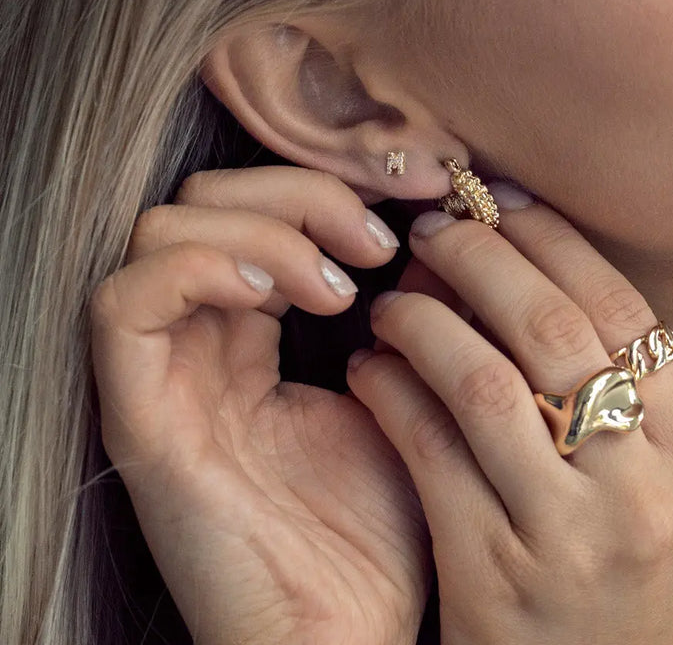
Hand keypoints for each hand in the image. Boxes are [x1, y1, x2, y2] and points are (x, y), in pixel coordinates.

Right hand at [90, 167, 431, 644]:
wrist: (351, 632)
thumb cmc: (385, 521)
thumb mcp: (408, 387)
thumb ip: (410, 308)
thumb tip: (438, 225)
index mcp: (255, 331)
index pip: (259, 204)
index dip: (332, 183)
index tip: (415, 204)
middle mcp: (200, 342)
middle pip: (206, 196)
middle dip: (300, 192)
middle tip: (378, 242)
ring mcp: (166, 376)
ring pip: (163, 227)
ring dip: (263, 227)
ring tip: (341, 284)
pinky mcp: (141, 419)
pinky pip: (124, 304)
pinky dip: (203, 267)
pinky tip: (278, 294)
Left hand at [346, 190, 672, 644]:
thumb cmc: (620, 576)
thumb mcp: (657, 486)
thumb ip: (612, 386)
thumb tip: (519, 261)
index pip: (624, 310)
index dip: (556, 241)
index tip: (505, 203)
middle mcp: (643, 489)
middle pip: (554, 330)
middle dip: (483, 258)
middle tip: (437, 228)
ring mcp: (568, 536)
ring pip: (484, 382)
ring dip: (426, 321)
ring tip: (394, 301)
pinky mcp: (491, 576)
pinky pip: (429, 451)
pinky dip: (392, 392)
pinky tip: (371, 368)